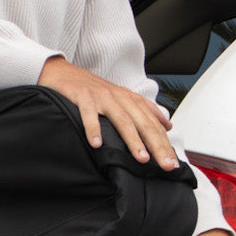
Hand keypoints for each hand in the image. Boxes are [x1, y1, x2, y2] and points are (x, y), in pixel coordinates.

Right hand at [37, 56, 177, 170]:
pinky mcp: (81, 96)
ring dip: (133, 139)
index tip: (173, 163)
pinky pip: (88, 113)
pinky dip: (93, 128)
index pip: (152, 124)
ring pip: (121, 119)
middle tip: (166, 164)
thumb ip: (145, 111)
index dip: (164, 144)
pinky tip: (96, 144)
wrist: (62, 71)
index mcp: (130, 99)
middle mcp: (119, 97)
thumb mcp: (121, 97)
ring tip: (141, 158)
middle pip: (142, 123)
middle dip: (156, 145)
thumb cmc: (92, 88)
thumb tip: (167, 125)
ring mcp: (101, 96)